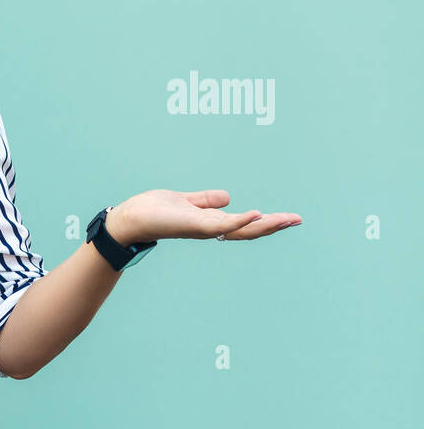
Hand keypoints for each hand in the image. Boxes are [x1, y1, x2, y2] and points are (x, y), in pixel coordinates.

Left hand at [108, 190, 302, 244]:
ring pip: (239, 229)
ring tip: (286, 219)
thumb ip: (205, 200)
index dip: (266, 222)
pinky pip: (220, 225)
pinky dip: (239, 221)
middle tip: (298, 220)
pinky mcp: (192, 225)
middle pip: (248, 231)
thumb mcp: (184, 201)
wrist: (129, 219)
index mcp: (209, 223)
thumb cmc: (152, 211)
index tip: (289, 218)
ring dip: (264, 225)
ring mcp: (202, 229)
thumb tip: (227, 197)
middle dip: (274, 226)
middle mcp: (209, 229)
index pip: (244, 224)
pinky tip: (255, 215)